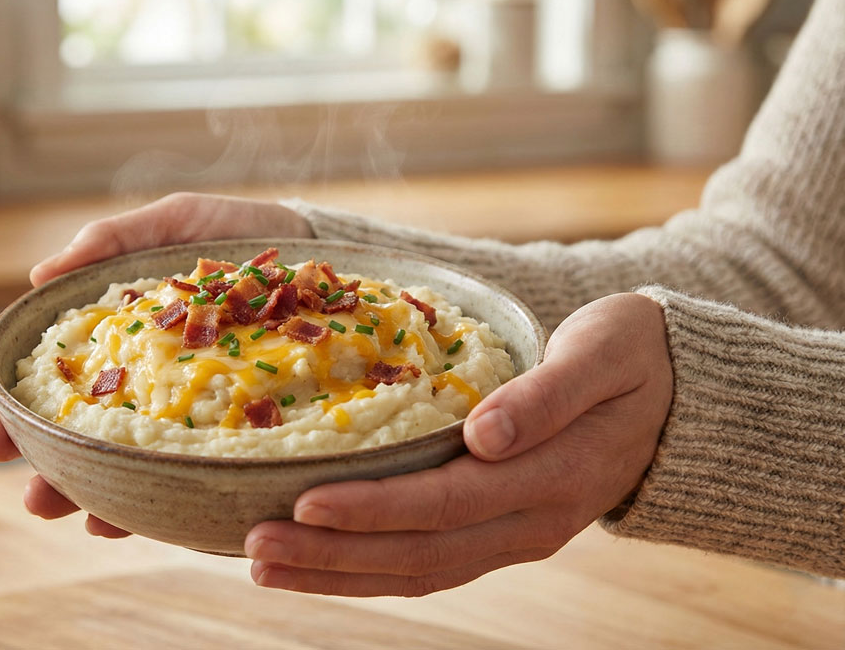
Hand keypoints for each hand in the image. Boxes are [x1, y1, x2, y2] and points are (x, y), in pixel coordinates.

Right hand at [0, 193, 310, 534]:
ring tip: (46, 500)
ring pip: (107, 460)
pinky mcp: (220, 444)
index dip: (3, 366)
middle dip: (20, 435)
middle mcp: (140, 378)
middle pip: (65, 415)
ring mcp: (177, 415)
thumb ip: (115, 240)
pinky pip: (171, 483)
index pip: (48, 353)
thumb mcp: (177, 223)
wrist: (329, 264)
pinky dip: (136, 506)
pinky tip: (113, 519)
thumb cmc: (245, 239)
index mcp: (120, 328)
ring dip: (67, 483)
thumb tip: (38, 274)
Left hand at [245, 293, 672, 596]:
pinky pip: (427, 566)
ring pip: (417, 573)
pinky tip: (314, 563)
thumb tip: (485, 434)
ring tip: (263, 565)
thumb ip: (547, 394)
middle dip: (332, 556)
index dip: (373, 508)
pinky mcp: (500, 534)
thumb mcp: (603, 353)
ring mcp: (515, 538)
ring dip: (337, 576)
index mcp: (552, 477)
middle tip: (253, 547)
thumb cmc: (633, 356)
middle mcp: (530, 524)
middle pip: (419, 554)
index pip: (446, 504)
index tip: (304, 503)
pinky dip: (366, 571)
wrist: (677, 397)